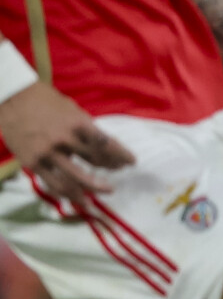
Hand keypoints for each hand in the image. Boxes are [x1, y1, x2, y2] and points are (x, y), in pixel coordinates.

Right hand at [0, 81, 132, 211]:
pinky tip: (79, 198)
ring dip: (92, 189)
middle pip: (94, 160)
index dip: (121, 155)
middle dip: (111, 168)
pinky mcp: (33, 163)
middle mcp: (64, 140)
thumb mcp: (73, 109)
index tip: (132, 162)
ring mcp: (47, 153)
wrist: (14, 100)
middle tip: (118, 172)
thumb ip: (87, 129)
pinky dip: (68, 193)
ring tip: (104, 193)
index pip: (106, 144)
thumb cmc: (47, 102)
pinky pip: (54, 183)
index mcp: (78, 124)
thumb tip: (105, 146)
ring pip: (75, 178)